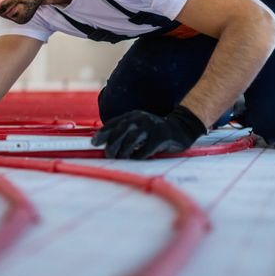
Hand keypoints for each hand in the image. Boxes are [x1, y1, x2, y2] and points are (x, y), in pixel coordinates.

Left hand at [91, 105, 205, 159]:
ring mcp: (152, 127)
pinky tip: (135, 159)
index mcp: (133, 116)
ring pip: (132, 139)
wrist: (181, 129)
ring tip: (121, 159)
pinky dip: (138, 156)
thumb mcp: (139, 128)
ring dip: (124, 151)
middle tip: (108, 155)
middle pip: (121, 130)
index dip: (103, 133)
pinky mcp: (161, 137)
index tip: (93, 143)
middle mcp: (141, 119)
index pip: (114, 123)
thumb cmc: (154, 132)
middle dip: (112, 144)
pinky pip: (146, 149)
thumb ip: (124, 133)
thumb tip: (105, 146)